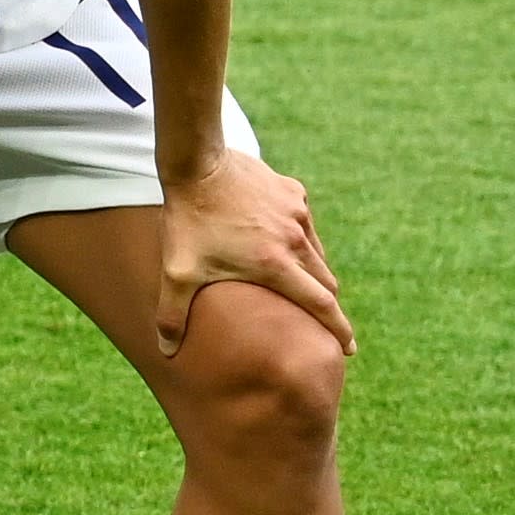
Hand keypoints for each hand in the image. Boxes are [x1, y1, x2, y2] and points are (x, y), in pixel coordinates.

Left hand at [157, 149, 340, 357]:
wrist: (198, 162)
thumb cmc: (187, 220)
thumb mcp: (176, 271)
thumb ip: (172, 314)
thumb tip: (165, 352)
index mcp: (275, 265)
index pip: (321, 305)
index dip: (337, 329)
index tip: (348, 349)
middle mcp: (295, 240)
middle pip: (325, 282)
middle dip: (327, 305)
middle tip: (324, 322)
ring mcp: (298, 213)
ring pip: (317, 253)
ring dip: (312, 272)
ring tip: (301, 285)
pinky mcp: (294, 192)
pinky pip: (304, 223)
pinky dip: (298, 238)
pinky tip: (280, 241)